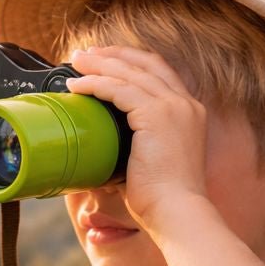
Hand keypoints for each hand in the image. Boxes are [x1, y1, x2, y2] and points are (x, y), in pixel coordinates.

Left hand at [67, 46, 209, 234]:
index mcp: (189, 113)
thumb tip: (104, 151)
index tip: (105, 60)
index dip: (131, 61)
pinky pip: (120, 89)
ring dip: (99, 65)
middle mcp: (185, 104)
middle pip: (145, 63)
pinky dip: (96, 84)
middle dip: (112, 55)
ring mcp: (173, 107)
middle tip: (84, 55)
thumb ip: (135, 148)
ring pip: (130, 72)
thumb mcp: (151, 164)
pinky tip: (78, 86)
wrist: (177, 211)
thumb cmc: (162, 200)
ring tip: (75, 64)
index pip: (159, 73)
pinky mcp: (157, 115)